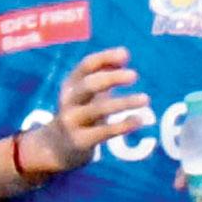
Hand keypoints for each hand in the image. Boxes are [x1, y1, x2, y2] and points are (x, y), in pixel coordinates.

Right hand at [23, 47, 148, 175]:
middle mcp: (69, 101)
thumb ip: (104, 72)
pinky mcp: (80, 141)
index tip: (125, 55)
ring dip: (124, 102)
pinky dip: (123, 125)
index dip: (105, 58)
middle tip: (134, 75)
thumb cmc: (81, 111)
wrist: (55, 147)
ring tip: (146, 99)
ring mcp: (72, 121)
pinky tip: (139, 120)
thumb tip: (124, 54)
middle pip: (89, 85)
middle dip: (111, 78)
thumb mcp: (88, 92)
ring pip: (99, 109)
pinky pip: (104, 132)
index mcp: (71, 84)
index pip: (86, 66)